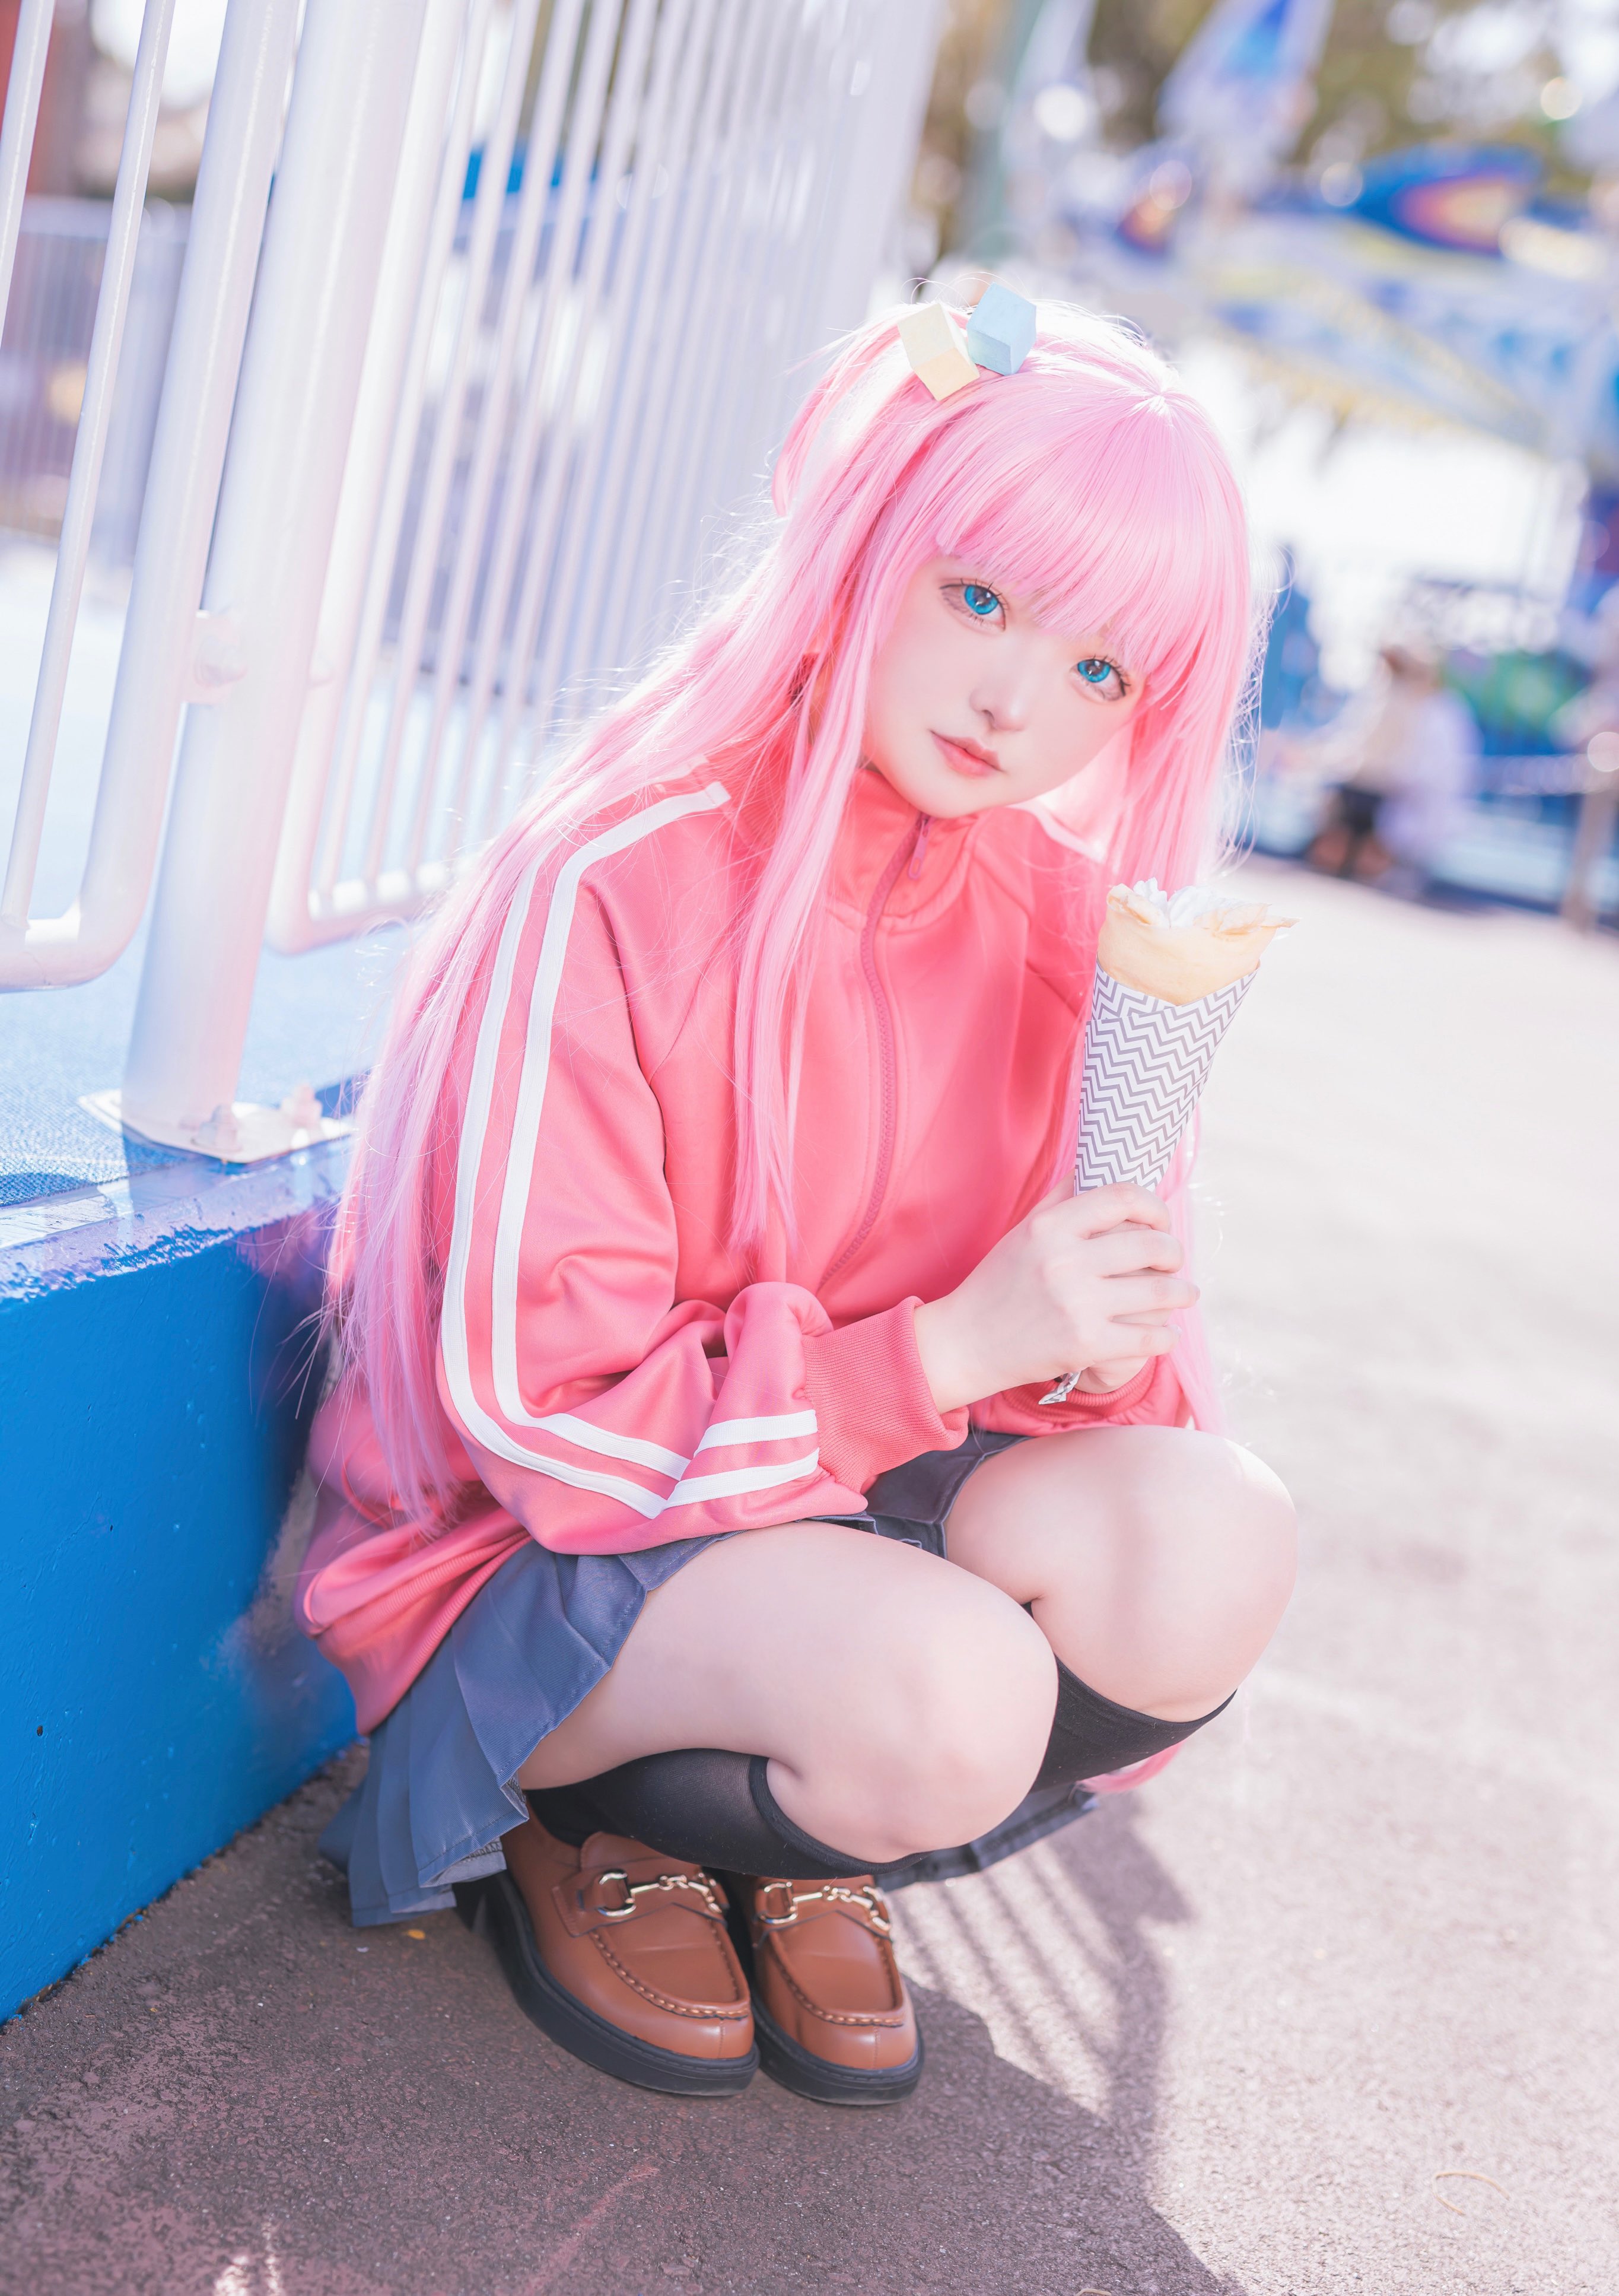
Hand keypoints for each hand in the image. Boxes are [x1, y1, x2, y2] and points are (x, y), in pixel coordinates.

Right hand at [912, 1184, 1196, 1415]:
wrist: (966, 1343)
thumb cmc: (998, 1284)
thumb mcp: (1022, 1232)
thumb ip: (1061, 1199)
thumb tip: (1098, 1166)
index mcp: (1050, 1227)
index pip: (1123, 1198)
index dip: (1154, 1207)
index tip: (1159, 1222)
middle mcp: (1065, 1262)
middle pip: (1151, 1245)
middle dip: (1174, 1253)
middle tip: (1174, 1261)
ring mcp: (1077, 1305)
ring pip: (1161, 1292)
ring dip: (1182, 1293)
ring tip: (1185, 1294)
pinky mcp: (1086, 1345)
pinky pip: (1150, 1337)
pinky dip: (1167, 1335)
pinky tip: (1167, 1333)